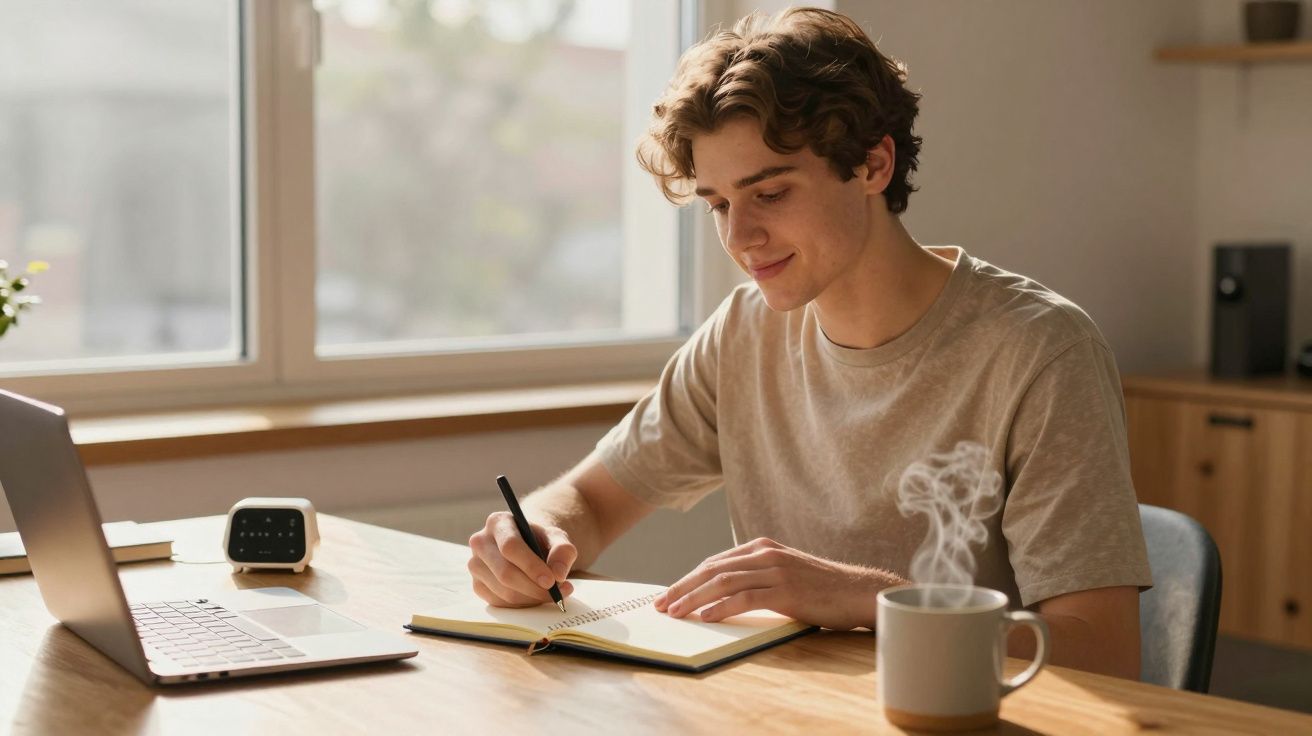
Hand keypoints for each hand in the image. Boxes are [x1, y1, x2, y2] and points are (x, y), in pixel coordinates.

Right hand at [467, 511, 576, 606]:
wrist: (527, 548)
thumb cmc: (540, 541)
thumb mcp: (557, 538)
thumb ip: (563, 551)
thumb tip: (558, 574)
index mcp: (498, 522)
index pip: (510, 546)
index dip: (531, 566)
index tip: (551, 581)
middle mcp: (480, 542)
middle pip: (505, 572)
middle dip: (534, 588)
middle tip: (557, 594)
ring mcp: (475, 565)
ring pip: (503, 591)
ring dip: (531, 598)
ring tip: (552, 595)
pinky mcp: (477, 585)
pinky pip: (499, 602)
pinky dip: (521, 604)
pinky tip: (535, 597)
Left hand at [652, 538, 891, 630]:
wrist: (857, 591)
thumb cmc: (820, 588)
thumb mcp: (783, 574)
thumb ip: (756, 577)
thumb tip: (721, 595)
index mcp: (761, 547)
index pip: (714, 562)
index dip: (687, 579)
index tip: (668, 595)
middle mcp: (765, 554)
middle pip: (712, 569)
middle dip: (682, 587)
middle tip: (661, 605)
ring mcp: (776, 570)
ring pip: (723, 581)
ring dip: (695, 598)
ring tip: (676, 612)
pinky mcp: (786, 589)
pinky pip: (746, 597)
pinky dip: (722, 606)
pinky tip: (707, 616)